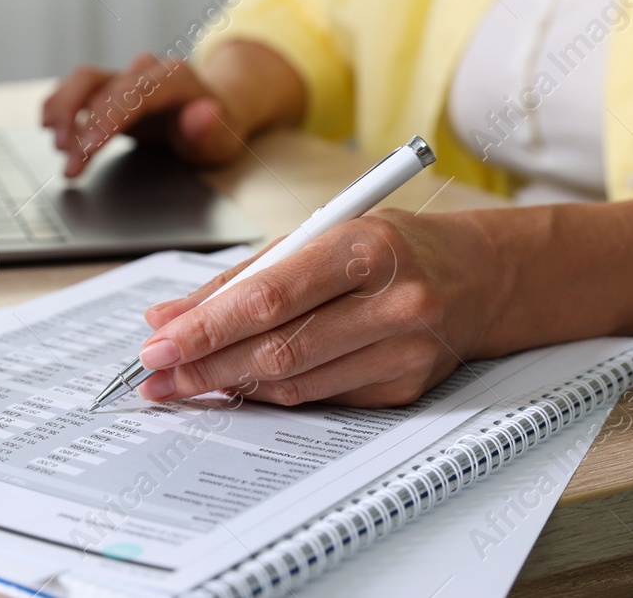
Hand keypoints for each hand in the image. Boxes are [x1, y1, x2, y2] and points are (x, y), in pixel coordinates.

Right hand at [41, 53, 249, 177]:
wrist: (215, 115)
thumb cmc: (216, 132)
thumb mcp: (221, 139)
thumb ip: (209, 127)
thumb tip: (205, 113)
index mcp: (175, 79)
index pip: (132, 93)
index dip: (106, 119)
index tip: (88, 149)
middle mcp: (146, 71)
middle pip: (97, 83)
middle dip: (75, 122)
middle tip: (67, 158)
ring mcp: (125, 77)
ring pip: (81, 80)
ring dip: (61, 111)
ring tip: (56, 147)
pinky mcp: (111, 88)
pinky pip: (77, 88)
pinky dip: (59, 106)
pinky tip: (49, 128)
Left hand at [134, 209, 504, 407]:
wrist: (477, 276)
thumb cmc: (388, 246)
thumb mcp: (319, 235)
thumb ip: (243, 276)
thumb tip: (169, 315)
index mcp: (367, 246)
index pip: (270, 297)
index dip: (206, 327)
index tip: (158, 343)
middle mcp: (394, 301)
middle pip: (278, 349)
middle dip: (205, 366)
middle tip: (154, 375)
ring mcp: (405, 351)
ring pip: (296, 383)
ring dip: (230, 386)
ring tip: (184, 383)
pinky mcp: (407, 389)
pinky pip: (321, 399)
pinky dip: (273, 393)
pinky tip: (240, 385)